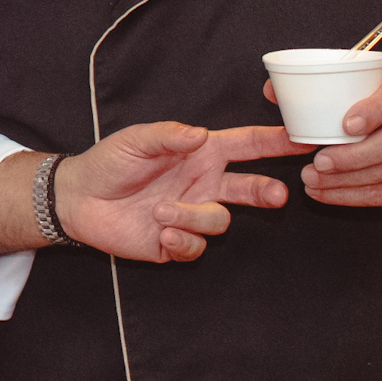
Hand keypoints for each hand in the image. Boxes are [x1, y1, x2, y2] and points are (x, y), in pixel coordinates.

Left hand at [57, 122, 294, 261]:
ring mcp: (192, 214)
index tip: (303, 139)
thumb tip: (200, 133)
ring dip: (193, 216)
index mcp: (200, 155)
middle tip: (277, 194)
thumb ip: (168, 135)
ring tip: (160, 210)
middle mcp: (203, 184)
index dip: (275, 141)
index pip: (246, 146)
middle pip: (250, 188)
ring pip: (220, 221)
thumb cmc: (110, 162)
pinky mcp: (178, 242)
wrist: (78, 198)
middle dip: (267, 191)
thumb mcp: (136, 140)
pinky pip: (196, 247)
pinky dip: (181, 240)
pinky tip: (160, 230)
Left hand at [264, 75, 381, 205]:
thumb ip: (315, 87)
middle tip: (318, 162)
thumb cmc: (373, 107)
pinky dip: (356, 197)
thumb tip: (272, 89)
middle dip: (353, 156)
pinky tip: (328, 194)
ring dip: (348, 180)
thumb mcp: (356, 89)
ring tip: (312, 180)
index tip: (345, 124)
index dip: (374, 110)